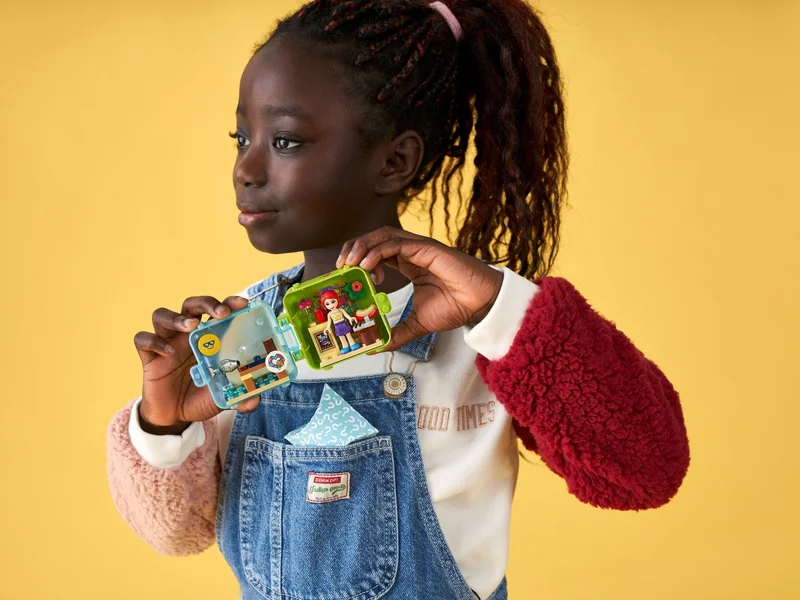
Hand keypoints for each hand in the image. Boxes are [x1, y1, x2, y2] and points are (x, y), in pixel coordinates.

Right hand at [133, 294, 259, 433]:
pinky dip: (153, 341)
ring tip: (192, 326)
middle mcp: (187, 335)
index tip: (242, 303)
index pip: (217, 311)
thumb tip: (255, 400)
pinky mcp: (149, 356)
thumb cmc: (200, 397)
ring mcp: (167, 342)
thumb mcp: (223, 397)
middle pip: (191, 305)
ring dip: (177, 317)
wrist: (174, 416)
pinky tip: (167, 352)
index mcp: (208, 337)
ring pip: (162, 315)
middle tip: (221, 313)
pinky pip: (143, 340)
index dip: (229, 302)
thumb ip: (240, 397)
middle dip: (206, 303)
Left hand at [336, 226, 503, 350]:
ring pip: (383, 235)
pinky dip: (377, 252)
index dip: (358, 258)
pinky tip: (367, 266)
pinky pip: (396, 244)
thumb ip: (397, 333)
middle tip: (341, 266)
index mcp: (409, 263)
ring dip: (362, 246)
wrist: (480, 305)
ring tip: (349, 264)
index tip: (345, 274)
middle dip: (355, 248)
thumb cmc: (456, 307)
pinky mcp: (427, 248)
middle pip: (376, 238)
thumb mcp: (417, 324)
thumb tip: (377, 347)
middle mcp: (412, 252)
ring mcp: (419, 248)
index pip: (377, 251)